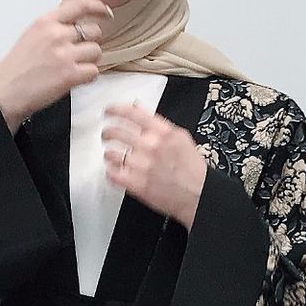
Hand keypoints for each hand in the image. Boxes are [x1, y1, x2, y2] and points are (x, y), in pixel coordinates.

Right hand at [0, 0, 113, 130]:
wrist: (5, 93)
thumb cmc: (16, 69)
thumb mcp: (31, 36)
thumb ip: (53, 28)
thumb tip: (75, 27)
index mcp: (45, 22)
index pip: (79, 4)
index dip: (98, 7)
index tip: (106, 12)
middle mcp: (56, 35)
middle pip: (94, 31)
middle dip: (90, 43)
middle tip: (79, 54)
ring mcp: (64, 55)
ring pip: (96, 52)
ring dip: (90, 61)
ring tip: (73, 68)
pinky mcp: (70, 75)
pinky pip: (94, 72)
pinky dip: (88, 77)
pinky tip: (74, 79)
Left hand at [101, 102, 208, 229]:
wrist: (198, 195)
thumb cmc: (191, 169)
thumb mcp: (181, 138)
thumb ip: (159, 123)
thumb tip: (139, 109)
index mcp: (163, 133)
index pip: (132, 114)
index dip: (116, 110)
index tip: (109, 112)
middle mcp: (151, 146)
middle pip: (117, 132)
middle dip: (108, 133)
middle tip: (107, 135)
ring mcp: (143, 166)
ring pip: (112, 153)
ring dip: (109, 153)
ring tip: (110, 155)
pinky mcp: (137, 185)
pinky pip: (113, 174)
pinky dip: (110, 172)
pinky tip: (113, 171)